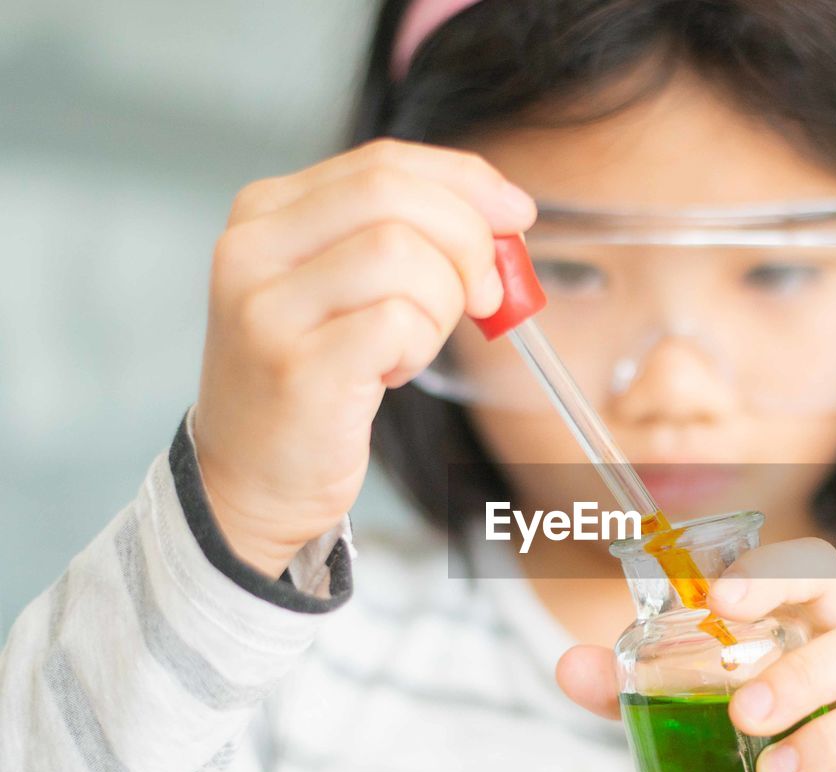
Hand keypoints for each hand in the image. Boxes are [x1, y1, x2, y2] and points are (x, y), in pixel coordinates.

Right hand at [193, 138, 536, 576]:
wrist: (251, 478)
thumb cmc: (312, 379)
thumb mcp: (343, 286)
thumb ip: (403, 236)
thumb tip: (503, 213)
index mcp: (266, 211)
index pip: (384, 162)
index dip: (465, 181)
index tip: (517, 212)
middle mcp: (254, 248)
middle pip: (395, 195)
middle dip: (467, 241)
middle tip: (485, 296)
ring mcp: (267, 308)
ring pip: (403, 256)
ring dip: (440, 306)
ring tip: (409, 346)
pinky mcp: (297, 367)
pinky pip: (398, 324)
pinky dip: (419, 348)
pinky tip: (392, 373)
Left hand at [557, 538, 835, 771]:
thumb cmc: (775, 750)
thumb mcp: (706, 717)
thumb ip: (643, 691)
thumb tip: (566, 664)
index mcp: (830, 631)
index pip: (822, 573)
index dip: (777, 574)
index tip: (719, 601)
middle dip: (804, 672)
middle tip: (741, 715)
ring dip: (827, 740)